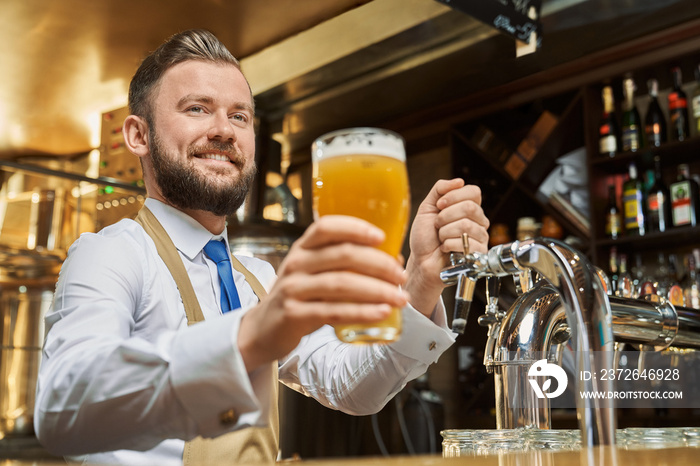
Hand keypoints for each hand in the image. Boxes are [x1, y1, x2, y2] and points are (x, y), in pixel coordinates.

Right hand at [238, 215, 406, 371]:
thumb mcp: (313, 273)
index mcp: (303, 248)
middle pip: (342, 255)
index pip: (327, 227)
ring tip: (400, 298)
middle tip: (401, 276)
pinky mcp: (294, 314)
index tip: (381, 237)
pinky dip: (362, 312)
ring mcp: (293, 289)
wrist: (262, 329)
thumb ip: (345, 265)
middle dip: (379, 264)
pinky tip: (382, 313)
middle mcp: (296, 263)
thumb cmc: (299, 297)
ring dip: (376, 290)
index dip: (355, 228)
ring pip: (342, 284)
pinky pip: (334, 311)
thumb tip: (393, 262)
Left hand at [404, 178, 489, 315]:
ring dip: (444, 232)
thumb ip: (440, 190)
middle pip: (470, 207)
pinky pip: (465, 242)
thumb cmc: (425, 238)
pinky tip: (444, 249)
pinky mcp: (479, 253)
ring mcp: (480, 237)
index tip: (439, 206)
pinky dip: (447, 245)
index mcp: (468, 208)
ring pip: (466, 225)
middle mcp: (478, 221)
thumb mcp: (427, 208)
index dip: (454, 196)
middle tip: (437, 225)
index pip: (474, 192)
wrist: (421, 262)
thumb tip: (459, 181)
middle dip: (445, 216)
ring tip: (440, 238)